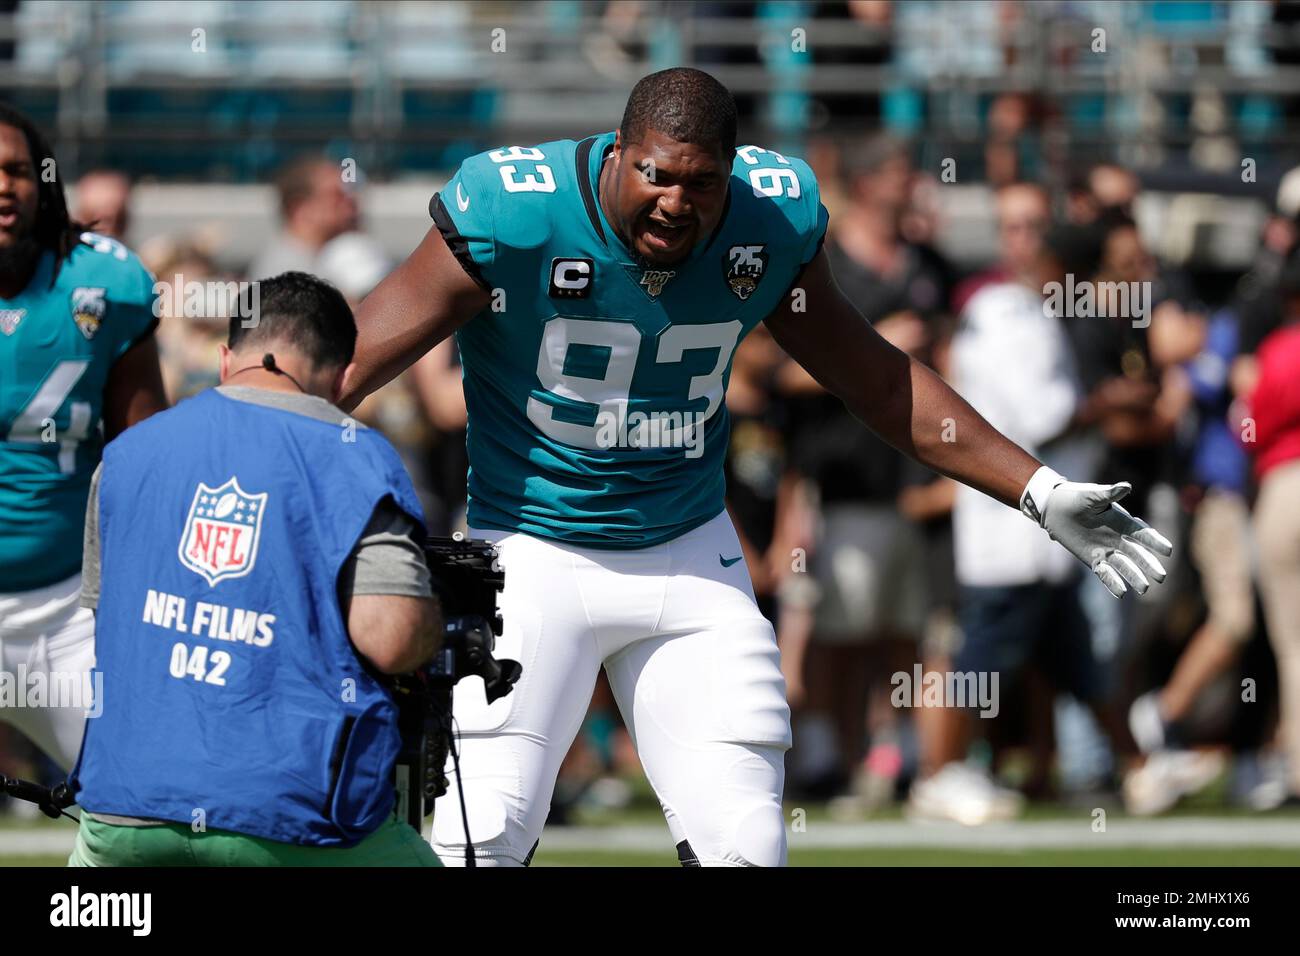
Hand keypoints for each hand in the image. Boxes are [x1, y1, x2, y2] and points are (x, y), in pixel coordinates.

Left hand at [1022, 468, 1172, 598]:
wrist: (1056, 508)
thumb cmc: (1076, 497)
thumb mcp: (1092, 495)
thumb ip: (1109, 494)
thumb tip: (1126, 486)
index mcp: (1122, 522)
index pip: (1143, 534)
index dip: (1155, 542)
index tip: (1169, 551)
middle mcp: (1118, 538)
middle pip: (1137, 554)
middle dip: (1149, 565)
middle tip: (1161, 576)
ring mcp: (1106, 550)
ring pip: (1124, 566)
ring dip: (1134, 577)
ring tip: (1144, 589)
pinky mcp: (1093, 559)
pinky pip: (1105, 573)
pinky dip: (1112, 582)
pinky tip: (1121, 593)